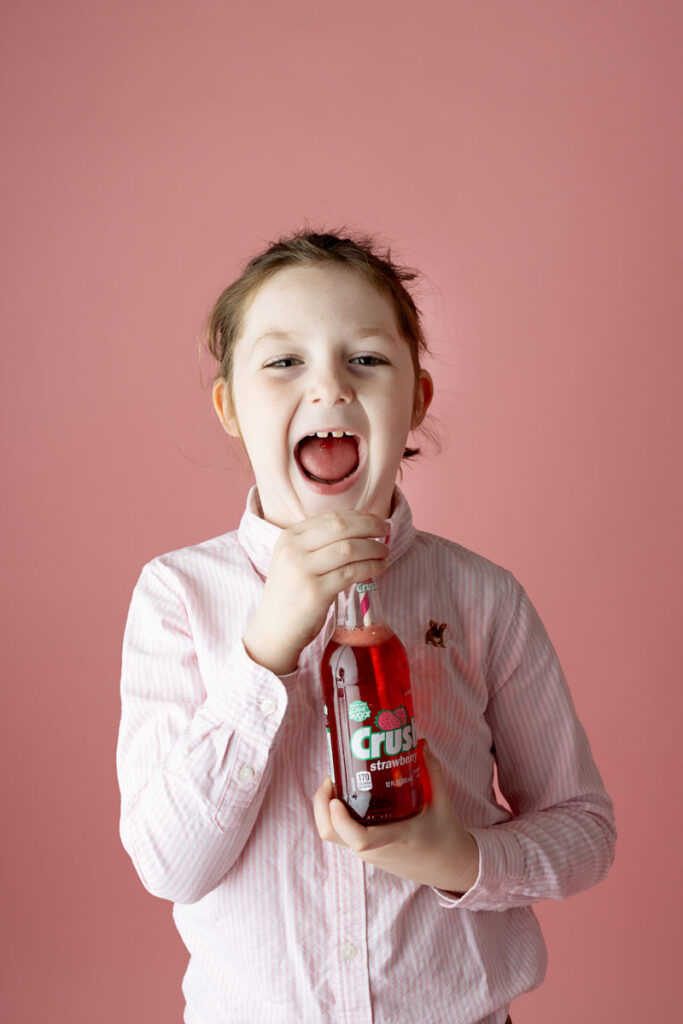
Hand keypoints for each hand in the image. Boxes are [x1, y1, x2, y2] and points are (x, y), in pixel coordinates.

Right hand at [243, 510, 389, 675]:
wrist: (274, 630)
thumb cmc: (292, 594)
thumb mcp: (295, 560)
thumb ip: (319, 543)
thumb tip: (361, 528)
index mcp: (289, 536)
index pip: (331, 518)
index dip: (359, 516)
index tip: (377, 520)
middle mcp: (294, 549)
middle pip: (341, 528)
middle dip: (370, 526)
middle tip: (386, 529)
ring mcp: (303, 570)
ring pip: (349, 549)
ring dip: (374, 548)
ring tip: (385, 552)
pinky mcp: (316, 592)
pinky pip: (352, 572)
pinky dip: (371, 567)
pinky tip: (380, 568)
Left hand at [313, 744, 479, 894]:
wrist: (449, 870)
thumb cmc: (446, 837)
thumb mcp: (442, 803)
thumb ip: (432, 771)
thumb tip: (422, 742)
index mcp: (396, 838)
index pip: (359, 839)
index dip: (341, 820)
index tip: (335, 797)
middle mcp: (376, 849)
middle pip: (332, 834)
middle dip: (322, 805)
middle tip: (331, 778)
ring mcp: (369, 853)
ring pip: (333, 835)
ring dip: (326, 810)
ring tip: (336, 782)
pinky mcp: (367, 853)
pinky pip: (342, 836)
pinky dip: (336, 817)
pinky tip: (346, 796)